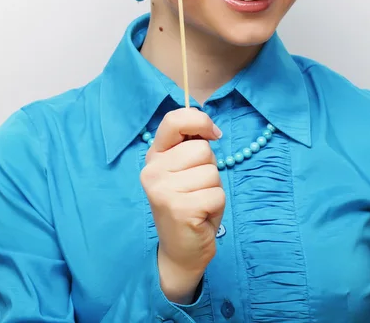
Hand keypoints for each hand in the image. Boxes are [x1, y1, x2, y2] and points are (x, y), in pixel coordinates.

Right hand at [140, 108, 224, 303]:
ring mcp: (163, 190)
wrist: (180, 250)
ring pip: (212, 172)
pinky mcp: (179, 209)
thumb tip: (212, 130)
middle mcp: (152, 171)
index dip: (199, 121)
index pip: (174, 120)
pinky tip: (201, 216)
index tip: (213, 134)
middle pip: (202, 149)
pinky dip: (216, 205)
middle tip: (197, 187)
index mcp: (155, 155)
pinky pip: (217, 194)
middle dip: (210, 167)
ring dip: (214, 188)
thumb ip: (191, 146)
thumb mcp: (186, 168)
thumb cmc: (189, 202)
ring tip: (199, 202)